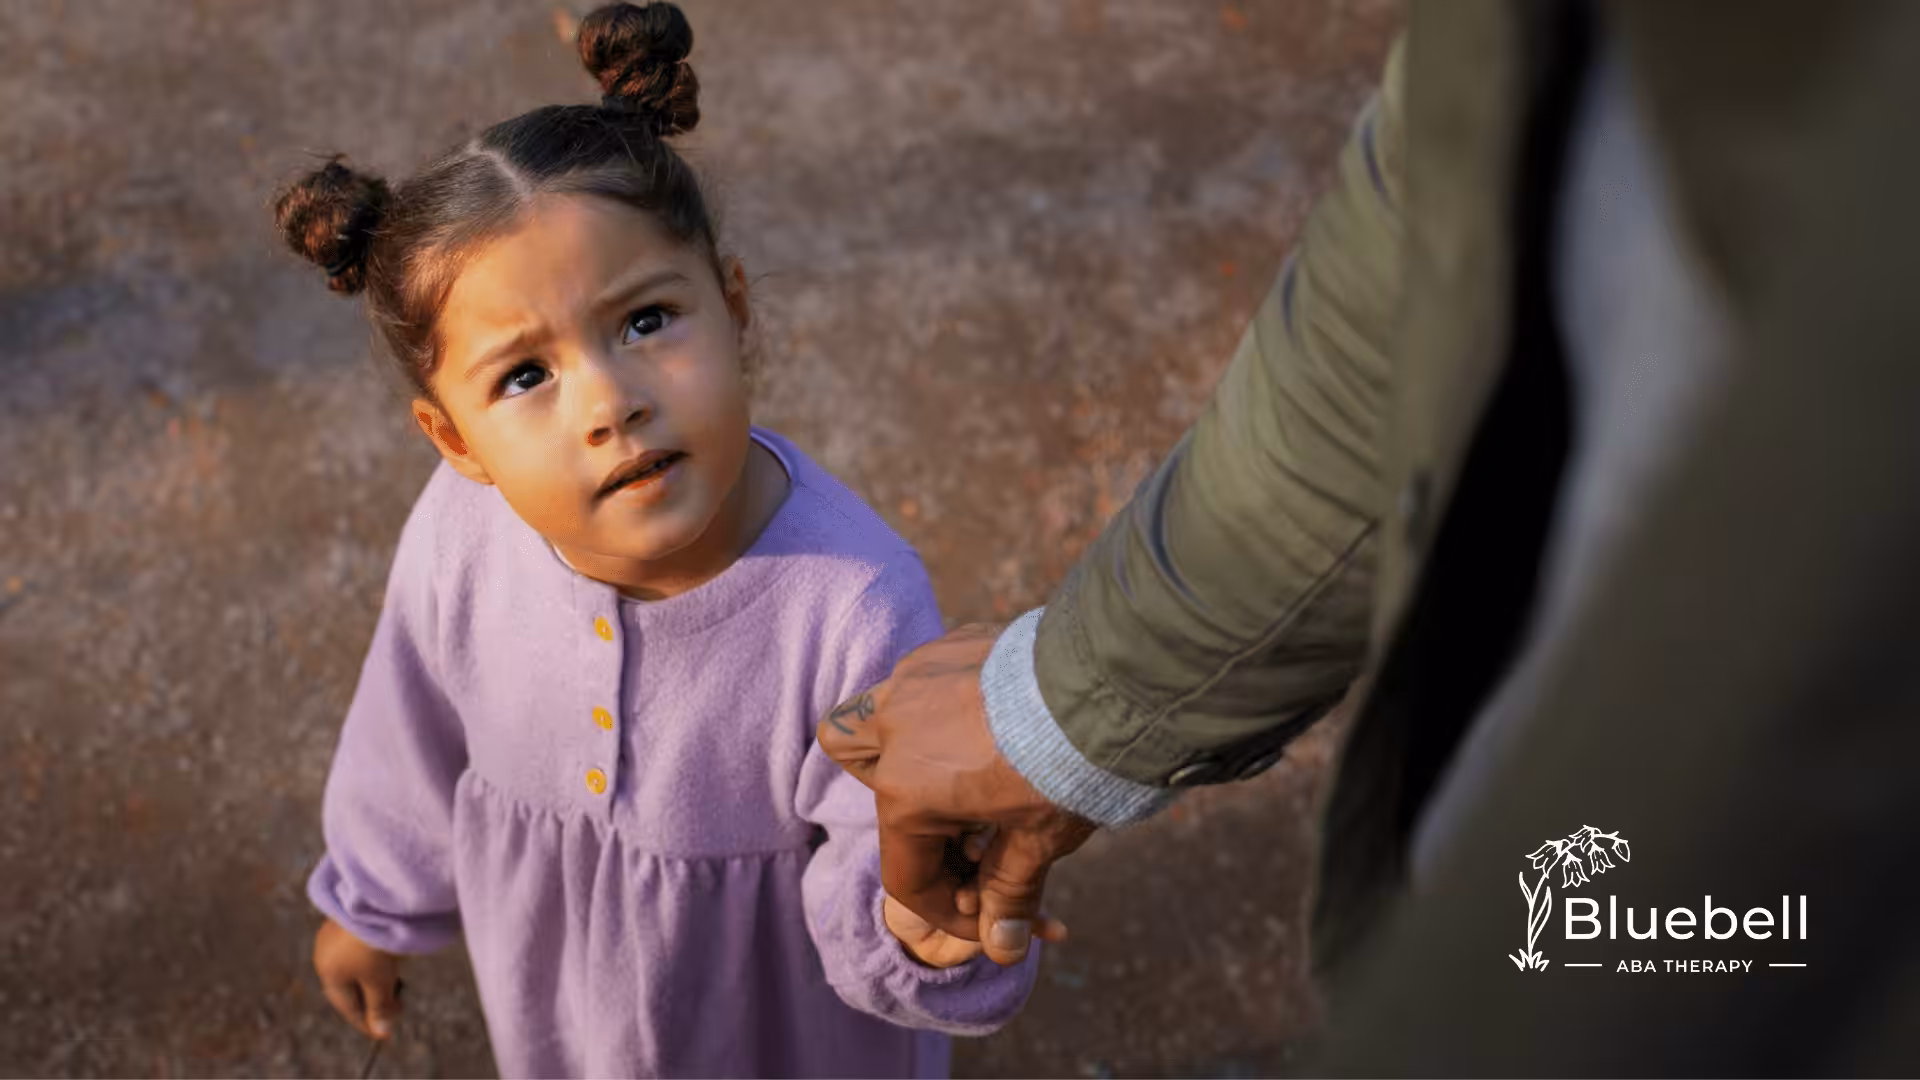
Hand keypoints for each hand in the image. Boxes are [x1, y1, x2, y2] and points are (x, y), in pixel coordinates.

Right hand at [313, 917, 404, 1039]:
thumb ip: (380, 1007)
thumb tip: (382, 1032)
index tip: (386, 1032)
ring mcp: (333, 934)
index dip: (367, 1022)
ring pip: (355, 966)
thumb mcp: (380, 981)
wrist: (374, 900)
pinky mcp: (347, 919)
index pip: (347, 1007)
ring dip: (374, 978)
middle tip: (397, 1007)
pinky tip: (390, 957)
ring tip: (395, 982)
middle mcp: (325, 955)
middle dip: (373, 999)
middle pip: (350, 986)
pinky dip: (374, 959)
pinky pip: (359, 948)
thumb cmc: (373, 946)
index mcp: (328, 974)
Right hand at [817, 622, 1094, 965]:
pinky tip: (997, 718)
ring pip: (876, 707)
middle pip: (855, 764)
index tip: (984, 913)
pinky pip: (926, 677)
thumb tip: (1004, 948)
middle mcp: (894, 729)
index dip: (945, 907)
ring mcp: (916, 678)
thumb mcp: (1036, 843)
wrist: (1106, 687)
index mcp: (905, 791)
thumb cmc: (1065, 770)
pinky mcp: (949, 645)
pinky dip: (946, 702)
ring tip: (964, 763)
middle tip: (955, 823)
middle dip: (896, 800)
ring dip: (906, 739)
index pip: (906, 871)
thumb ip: (1009, 893)